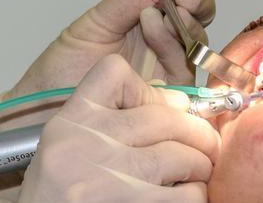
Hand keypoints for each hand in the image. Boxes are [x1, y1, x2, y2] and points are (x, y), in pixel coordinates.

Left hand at [12, 0, 213, 95]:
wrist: (45, 107)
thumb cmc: (63, 68)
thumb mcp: (94, 23)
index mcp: (143, 14)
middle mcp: (161, 39)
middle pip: (197, 11)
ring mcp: (167, 66)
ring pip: (196, 37)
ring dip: (185, 17)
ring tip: (160, 7)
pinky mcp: (171, 94)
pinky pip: (184, 65)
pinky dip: (172, 42)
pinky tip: (153, 26)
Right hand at [20, 56, 219, 202]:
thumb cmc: (57, 194)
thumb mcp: (68, 147)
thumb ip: (109, 122)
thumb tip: (175, 104)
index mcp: (71, 121)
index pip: (114, 73)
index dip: (149, 87)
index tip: (163, 106)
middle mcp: (88, 143)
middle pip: (164, 117)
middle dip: (197, 131)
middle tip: (205, 143)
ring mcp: (110, 177)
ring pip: (184, 156)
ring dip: (200, 166)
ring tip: (195, 173)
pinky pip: (188, 195)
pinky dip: (195, 195)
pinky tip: (183, 195)